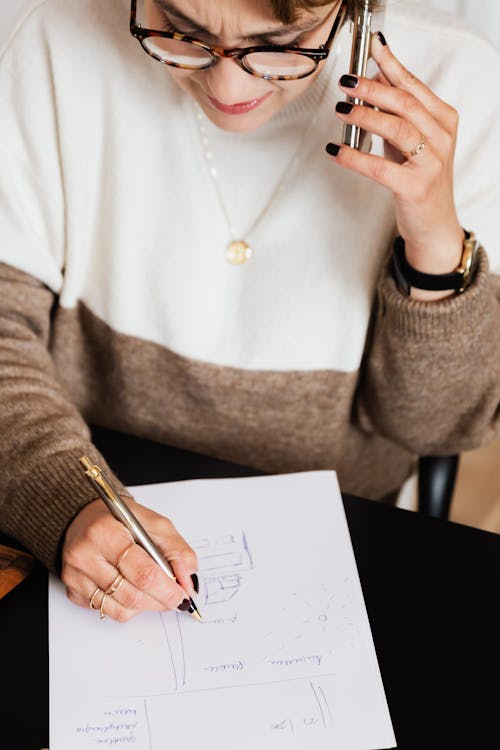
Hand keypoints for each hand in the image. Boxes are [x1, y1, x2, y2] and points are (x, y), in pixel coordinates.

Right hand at [61, 498, 197, 621]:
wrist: (84, 518)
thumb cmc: (120, 520)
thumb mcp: (155, 524)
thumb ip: (177, 551)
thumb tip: (188, 582)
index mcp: (105, 533)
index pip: (142, 572)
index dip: (168, 589)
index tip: (183, 595)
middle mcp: (85, 556)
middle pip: (132, 595)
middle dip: (161, 601)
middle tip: (176, 599)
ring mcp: (76, 576)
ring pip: (120, 609)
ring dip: (146, 606)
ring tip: (155, 592)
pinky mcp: (73, 591)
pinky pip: (107, 611)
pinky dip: (127, 607)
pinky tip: (132, 589)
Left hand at [328, 32, 463, 299]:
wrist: (434, 223)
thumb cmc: (420, 179)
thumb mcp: (410, 141)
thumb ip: (396, 113)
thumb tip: (372, 81)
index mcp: (444, 120)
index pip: (415, 86)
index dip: (392, 65)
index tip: (373, 49)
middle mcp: (442, 138)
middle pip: (405, 102)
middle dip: (372, 88)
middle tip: (347, 83)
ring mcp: (431, 163)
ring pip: (397, 128)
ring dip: (365, 115)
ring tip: (341, 110)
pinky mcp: (415, 187)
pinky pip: (380, 168)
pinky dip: (354, 157)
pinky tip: (336, 151)